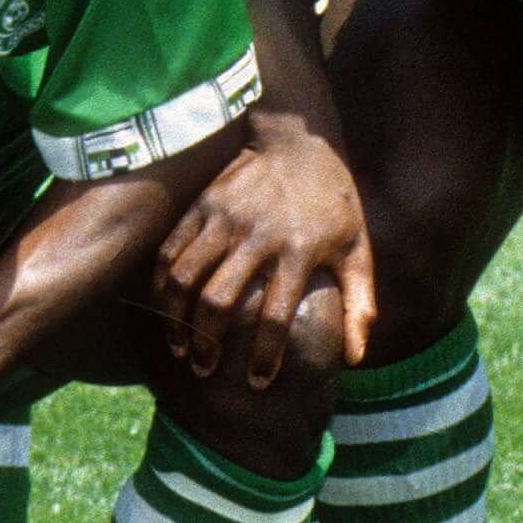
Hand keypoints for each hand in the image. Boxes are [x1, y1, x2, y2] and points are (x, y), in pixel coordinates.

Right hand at [155, 113, 372, 389]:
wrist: (297, 139)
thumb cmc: (333, 202)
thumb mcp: (358, 250)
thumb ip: (359, 305)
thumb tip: (355, 358)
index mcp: (298, 251)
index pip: (275, 316)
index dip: (264, 356)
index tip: (259, 382)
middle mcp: (256, 236)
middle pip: (219, 302)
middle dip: (208, 344)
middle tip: (206, 370)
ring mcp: (223, 218)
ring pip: (185, 277)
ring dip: (177, 318)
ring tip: (180, 346)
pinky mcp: (201, 205)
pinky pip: (170, 250)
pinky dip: (163, 284)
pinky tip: (166, 306)